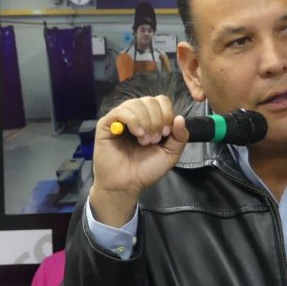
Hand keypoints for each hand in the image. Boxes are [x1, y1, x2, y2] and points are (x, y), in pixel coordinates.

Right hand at [89, 95, 188, 226]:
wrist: (127, 185)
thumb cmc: (146, 170)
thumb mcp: (170, 154)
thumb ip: (180, 137)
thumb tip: (180, 118)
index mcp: (149, 118)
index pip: (161, 101)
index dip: (166, 114)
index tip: (165, 134)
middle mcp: (135, 114)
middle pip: (150, 100)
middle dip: (157, 120)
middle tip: (154, 140)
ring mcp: (119, 118)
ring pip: (136, 103)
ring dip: (145, 122)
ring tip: (144, 141)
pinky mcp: (106, 124)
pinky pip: (121, 111)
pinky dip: (133, 121)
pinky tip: (137, 134)